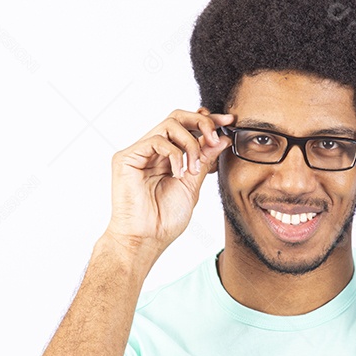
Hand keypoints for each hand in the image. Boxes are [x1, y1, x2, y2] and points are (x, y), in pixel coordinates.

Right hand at [105, 109, 233, 255]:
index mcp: (166, 156)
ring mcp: (138, 152)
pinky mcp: (126, 157)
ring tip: (194, 169)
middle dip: (202, 122)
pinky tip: (178, 174)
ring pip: (169, 124)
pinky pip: (157, 140)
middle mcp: (151, 151)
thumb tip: (222, 138)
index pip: (187, 127)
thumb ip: (205, 159)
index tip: (229, 121)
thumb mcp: (193, 184)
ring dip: (191, 144)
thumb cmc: (166, 219)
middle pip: (177, 116)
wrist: (147, 239)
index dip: (208, 121)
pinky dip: (174, 155)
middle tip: (216, 137)